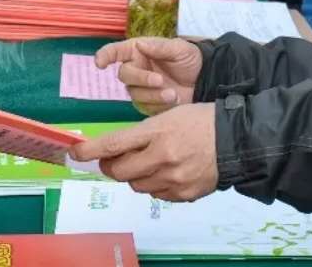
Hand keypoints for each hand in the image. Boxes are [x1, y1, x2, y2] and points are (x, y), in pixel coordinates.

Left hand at [72, 103, 217, 201]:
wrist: (236, 140)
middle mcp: (162, 157)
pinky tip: (164, 173)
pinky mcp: (184, 195)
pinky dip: (154, 185)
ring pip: (136, 185)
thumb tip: (116, 151)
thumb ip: (142, 134)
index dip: (90, 150)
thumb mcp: (169, 116)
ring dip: (133, 176)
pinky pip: (156, 195)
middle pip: (119, 171)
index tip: (75, 152)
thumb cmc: (200, 120)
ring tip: (145, 163)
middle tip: (111, 160)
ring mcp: (173, 179)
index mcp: (157, 132)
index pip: (114, 144)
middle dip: (110, 166)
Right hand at [94, 36, 202, 114]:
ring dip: (153, 94)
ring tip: (173, 94)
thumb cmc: (189, 59)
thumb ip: (160, 47)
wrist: (204, 80)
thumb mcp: (179, 49)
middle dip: (141, 78)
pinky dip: (158, 105)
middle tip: (160, 81)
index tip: (100, 63)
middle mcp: (136, 69)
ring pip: (135, 94)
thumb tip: (140, 44)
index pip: (116, 51)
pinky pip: (145, 107)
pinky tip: (174, 101)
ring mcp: (140, 88)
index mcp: (138, 51)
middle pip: (124, 75)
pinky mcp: (148, 104)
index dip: (105, 56)